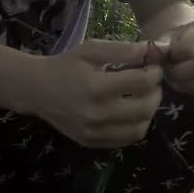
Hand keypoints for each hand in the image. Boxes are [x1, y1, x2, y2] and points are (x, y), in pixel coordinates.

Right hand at [34, 39, 164, 148]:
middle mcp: (97, 113)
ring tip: (143, 98)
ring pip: (139, 129)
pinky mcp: (91, 142)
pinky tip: (132, 114)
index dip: (154, 73)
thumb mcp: (90, 50)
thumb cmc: (65, 66)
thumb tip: (149, 51)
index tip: (154, 67)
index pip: (140, 82)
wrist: (37, 90)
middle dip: (156, 93)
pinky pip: (125, 140)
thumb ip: (121, 50)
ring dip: (149, 112)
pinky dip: (136, 127)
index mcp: (96, 86)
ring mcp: (94, 132)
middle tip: (152, 84)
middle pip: (144, 108)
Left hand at [160, 19, 193, 102]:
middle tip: (168, 74)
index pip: (188, 48)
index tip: (165, 58)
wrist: (186, 49)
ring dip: (187, 86)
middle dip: (179, 75)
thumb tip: (156, 53)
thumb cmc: (173, 44)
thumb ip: (159, 46)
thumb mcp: (163, 40)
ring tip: (177, 81)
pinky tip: (189, 87)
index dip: (172, 58)